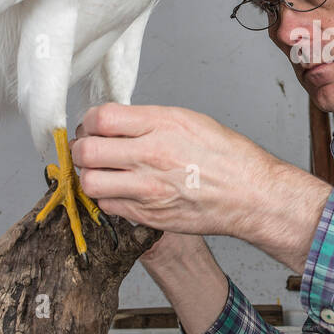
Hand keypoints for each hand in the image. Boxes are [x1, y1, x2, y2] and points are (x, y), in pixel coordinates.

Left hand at [71, 104, 330, 269]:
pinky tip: (122, 191)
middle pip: (85, 152)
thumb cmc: (227, 156)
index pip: (100, 118)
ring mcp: (148, 189)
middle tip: (91, 150)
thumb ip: (148, 121)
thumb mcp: (190, 121)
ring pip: (89, 183)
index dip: (91, 122)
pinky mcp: (148, 215)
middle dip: (81, 150)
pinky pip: (107, 207)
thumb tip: (113, 123)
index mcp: (162, 125)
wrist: (252, 195)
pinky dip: (107, 199)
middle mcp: (151, 155)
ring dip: (90, 176)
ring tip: (104, 173)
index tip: (96, 126)